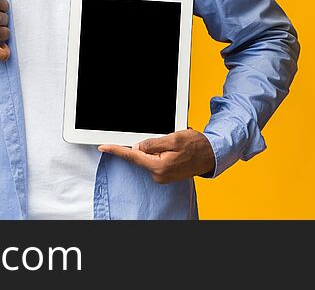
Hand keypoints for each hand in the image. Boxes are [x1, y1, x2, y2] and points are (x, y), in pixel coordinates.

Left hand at [98, 128, 214, 182]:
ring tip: (173, 144)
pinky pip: (155, 160)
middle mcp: (158, 175)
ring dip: (155, 147)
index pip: (132, 156)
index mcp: (158, 166)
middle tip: (165, 139)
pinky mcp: (165, 174)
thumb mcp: (173, 139)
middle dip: (146, 144)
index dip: (116, 150)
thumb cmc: (195, 146)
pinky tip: (172, 149)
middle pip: (140, 155)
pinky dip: (159, 152)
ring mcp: (162, 176)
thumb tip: (137, 147)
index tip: (103, 146)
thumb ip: (152, 143)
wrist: (211, 155)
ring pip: (148, 157)